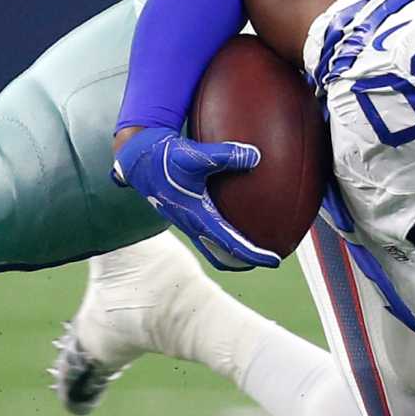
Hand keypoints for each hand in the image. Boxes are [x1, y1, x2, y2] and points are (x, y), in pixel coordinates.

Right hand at [112, 126, 275, 272]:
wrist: (139, 159)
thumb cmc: (165, 157)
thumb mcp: (195, 154)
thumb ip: (225, 155)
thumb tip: (256, 156)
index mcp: (196, 218)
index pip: (230, 245)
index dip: (254, 254)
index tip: (275, 260)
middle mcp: (192, 224)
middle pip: (222, 255)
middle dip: (245, 260)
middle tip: (267, 257)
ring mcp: (187, 220)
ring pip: (214, 245)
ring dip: (233, 248)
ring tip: (254, 241)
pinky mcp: (184, 211)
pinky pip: (208, 229)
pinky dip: (224, 231)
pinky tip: (234, 212)